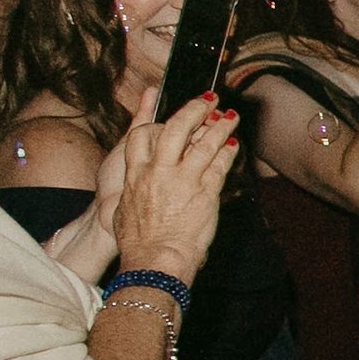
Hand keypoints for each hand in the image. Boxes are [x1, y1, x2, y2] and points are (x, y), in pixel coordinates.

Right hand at [111, 87, 236, 282]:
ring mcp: (183, 180)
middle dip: (194, 110)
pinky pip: (220, 165)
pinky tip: (234, 144)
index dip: (154, 117)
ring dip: (220, 126)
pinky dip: (228, 151)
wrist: (156, 260)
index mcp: (134, 175)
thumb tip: (134, 190)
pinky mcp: (205, 192)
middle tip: (208, 99)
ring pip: (204, 143)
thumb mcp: (124, 212)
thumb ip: (132, 193)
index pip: (142, 134)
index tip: (165, 106)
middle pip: (176, 128)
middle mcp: (158, 172)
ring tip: (231, 115)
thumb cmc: (138, 244)